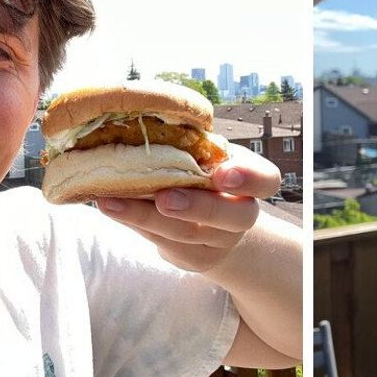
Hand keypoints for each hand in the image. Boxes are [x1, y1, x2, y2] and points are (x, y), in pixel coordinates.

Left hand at [94, 144, 281, 271]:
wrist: (214, 226)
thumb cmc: (205, 176)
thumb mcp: (208, 157)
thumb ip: (193, 145)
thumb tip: (143, 119)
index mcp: (251, 182)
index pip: (266, 180)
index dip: (248, 178)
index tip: (223, 172)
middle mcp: (242, 214)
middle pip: (234, 216)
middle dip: (199, 207)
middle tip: (165, 199)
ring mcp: (219, 240)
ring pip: (188, 233)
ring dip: (147, 217)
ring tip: (111, 202)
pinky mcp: (195, 258)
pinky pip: (165, 243)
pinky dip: (135, 224)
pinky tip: (111, 209)